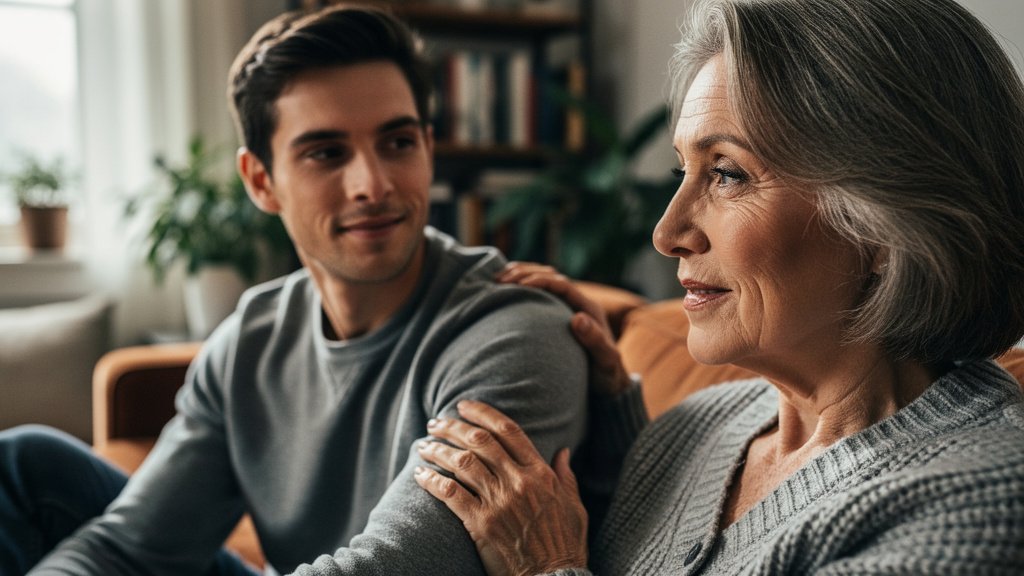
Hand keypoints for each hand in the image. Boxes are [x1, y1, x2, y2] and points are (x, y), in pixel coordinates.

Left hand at [414, 400, 587, 575]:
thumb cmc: (565, 543)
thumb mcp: (574, 505)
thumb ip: (566, 475)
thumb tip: (563, 451)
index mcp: (541, 473)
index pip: (508, 430)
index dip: (483, 413)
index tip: (463, 406)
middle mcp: (519, 482)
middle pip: (479, 441)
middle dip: (453, 427)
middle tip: (436, 422)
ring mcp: (499, 502)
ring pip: (462, 463)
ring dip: (439, 450)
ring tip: (424, 445)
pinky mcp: (481, 524)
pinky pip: (451, 493)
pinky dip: (432, 480)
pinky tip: (420, 474)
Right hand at [497, 262, 631, 395]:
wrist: (609, 382)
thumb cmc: (606, 374)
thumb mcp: (605, 360)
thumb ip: (595, 341)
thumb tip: (577, 318)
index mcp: (588, 308)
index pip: (561, 285)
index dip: (539, 280)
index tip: (517, 285)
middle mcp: (577, 303)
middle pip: (550, 276)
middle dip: (524, 273)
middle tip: (498, 280)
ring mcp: (566, 308)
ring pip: (543, 281)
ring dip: (520, 276)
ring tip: (496, 280)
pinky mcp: (556, 315)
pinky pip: (539, 295)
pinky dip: (520, 288)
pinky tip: (502, 292)